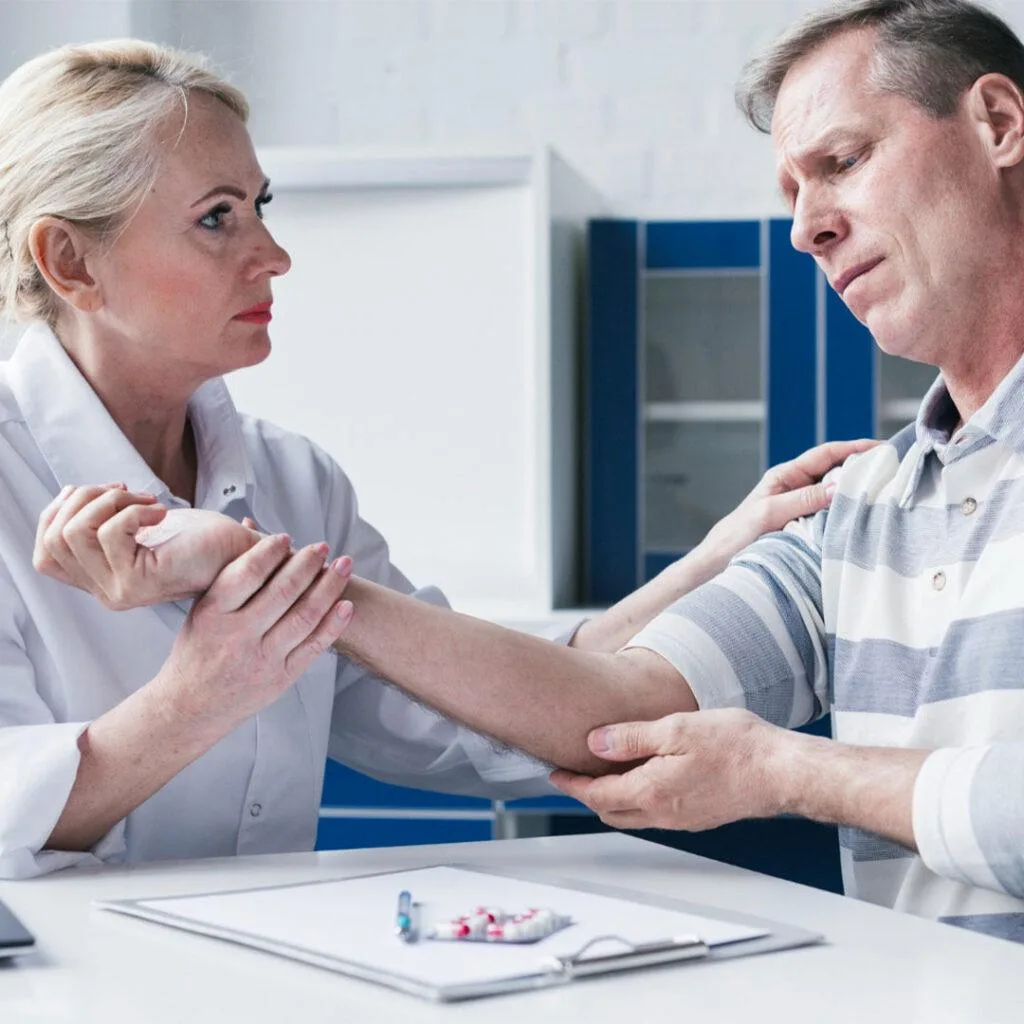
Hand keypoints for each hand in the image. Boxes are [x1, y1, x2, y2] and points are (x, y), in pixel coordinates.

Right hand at [34, 484, 262, 607]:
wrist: (249, 554)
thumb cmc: (202, 537)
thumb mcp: (139, 525)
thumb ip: (100, 519)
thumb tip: (70, 492)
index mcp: (101, 580)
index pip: (45, 552)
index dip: (63, 511)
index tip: (106, 492)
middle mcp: (106, 593)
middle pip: (55, 537)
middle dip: (89, 498)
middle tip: (131, 492)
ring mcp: (120, 592)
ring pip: (75, 531)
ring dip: (111, 500)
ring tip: (148, 501)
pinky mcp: (140, 583)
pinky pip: (108, 532)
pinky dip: (133, 509)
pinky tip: (162, 512)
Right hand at [154, 533, 353, 728]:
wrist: (190, 707)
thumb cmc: (198, 650)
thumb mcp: (201, 611)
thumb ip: (229, 575)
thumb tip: (252, 527)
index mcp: (213, 615)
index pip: (245, 575)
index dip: (269, 553)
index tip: (287, 538)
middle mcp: (237, 636)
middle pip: (282, 592)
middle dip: (307, 565)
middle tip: (323, 546)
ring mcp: (262, 659)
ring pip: (304, 616)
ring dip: (329, 588)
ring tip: (343, 566)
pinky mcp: (281, 678)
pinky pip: (314, 646)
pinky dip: (334, 624)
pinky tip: (347, 604)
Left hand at [550, 709, 788, 830]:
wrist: (781, 772)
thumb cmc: (736, 747)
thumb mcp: (676, 729)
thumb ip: (631, 738)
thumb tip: (594, 743)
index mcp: (651, 792)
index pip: (596, 794)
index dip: (571, 784)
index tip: (554, 773)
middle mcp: (663, 813)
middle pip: (610, 811)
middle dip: (587, 794)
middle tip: (573, 773)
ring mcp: (682, 819)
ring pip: (632, 816)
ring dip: (611, 799)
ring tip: (603, 773)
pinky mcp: (698, 817)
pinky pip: (655, 814)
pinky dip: (637, 799)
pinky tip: (643, 776)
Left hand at [697, 437, 877, 571]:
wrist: (721, 561)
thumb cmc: (739, 534)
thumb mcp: (770, 513)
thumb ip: (803, 500)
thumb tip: (840, 486)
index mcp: (785, 476)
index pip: (826, 454)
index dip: (854, 448)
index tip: (882, 448)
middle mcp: (795, 487)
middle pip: (835, 470)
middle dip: (862, 467)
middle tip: (894, 469)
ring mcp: (801, 506)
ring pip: (835, 493)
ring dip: (857, 491)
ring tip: (887, 491)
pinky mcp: (804, 526)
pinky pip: (831, 514)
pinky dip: (847, 513)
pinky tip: (864, 517)